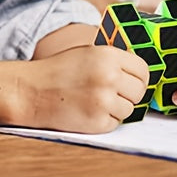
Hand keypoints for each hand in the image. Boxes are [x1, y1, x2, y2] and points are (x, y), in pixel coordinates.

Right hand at [22, 45, 148, 132]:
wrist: (33, 91)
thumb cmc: (60, 70)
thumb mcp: (89, 53)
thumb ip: (114, 60)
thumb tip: (140, 72)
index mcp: (108, 56)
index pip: (143, 70)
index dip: (138, 77)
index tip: (132, 81)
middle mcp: (109, 77)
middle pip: (139, 91)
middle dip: (129, 94)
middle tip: (113, 93)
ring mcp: (104, 101)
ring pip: (129, 109)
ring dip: (116, 108)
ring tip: (96, 100)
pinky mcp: (97, 122)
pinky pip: (115, 123)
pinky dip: (105, 120)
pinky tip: (89, 110)